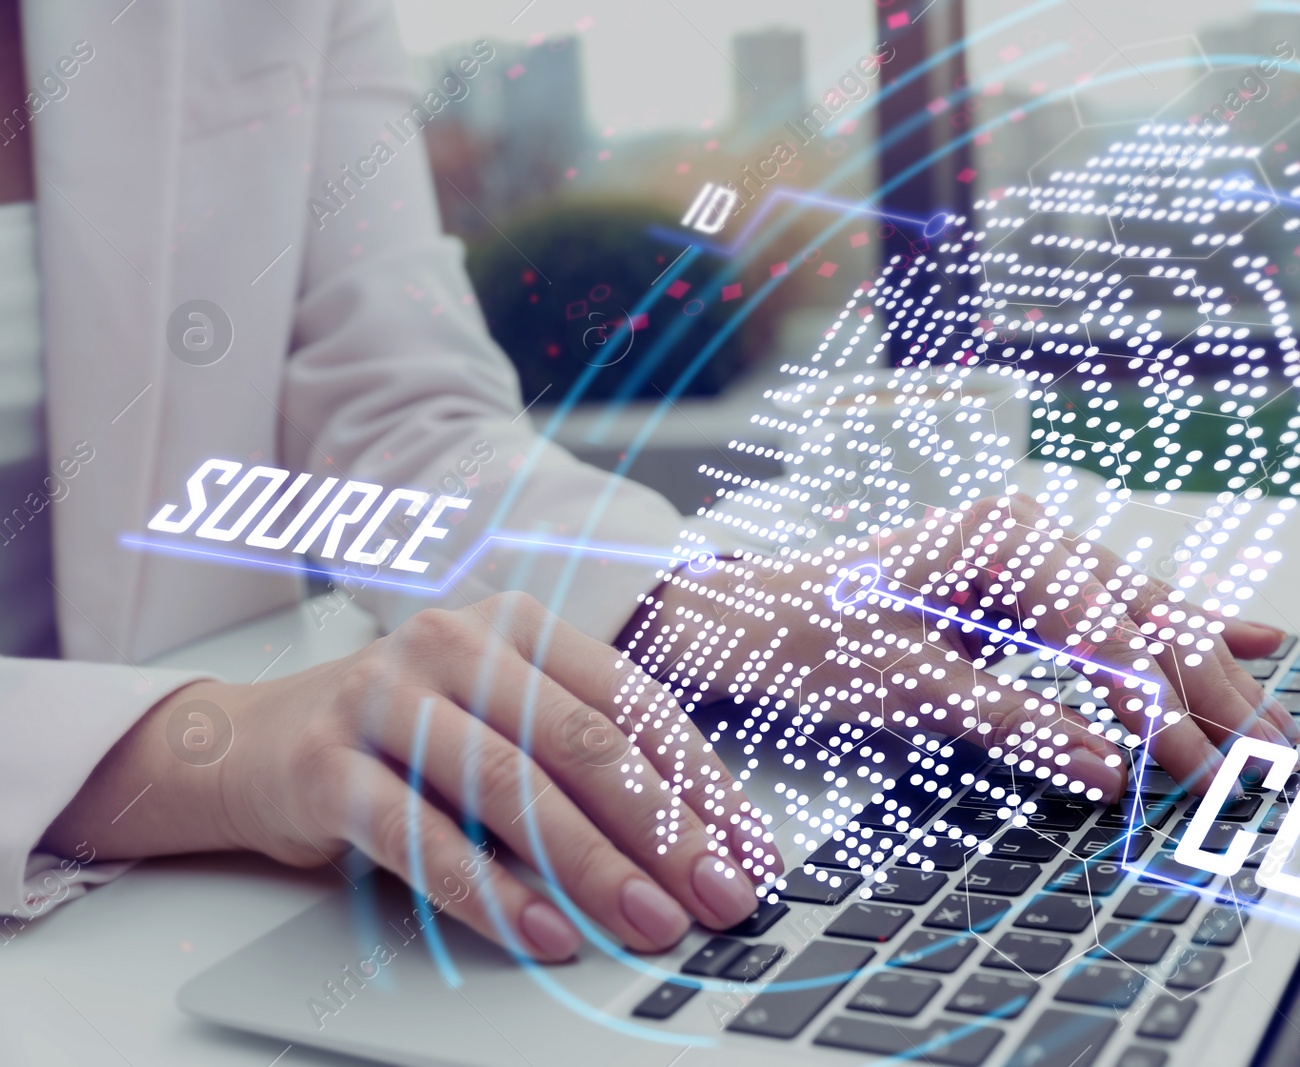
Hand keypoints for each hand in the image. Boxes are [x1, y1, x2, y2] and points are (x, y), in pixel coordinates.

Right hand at [45, 593, 779, 960]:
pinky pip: (423, 837)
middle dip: (663, 830)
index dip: (699, 782)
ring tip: (650, 921)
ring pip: (512, 788)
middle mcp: (457, 644)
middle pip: (582, 743)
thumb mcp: (502, 725)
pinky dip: (492, 893)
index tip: (750, 848)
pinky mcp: (327, 765)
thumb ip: (583, 764)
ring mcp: (386, 697)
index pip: (631, 702)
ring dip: (593, 867)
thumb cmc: (406, 739)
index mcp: (518, 626)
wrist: (251, 742)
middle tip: (719, 895)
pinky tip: (547, 933)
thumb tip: (698, 846)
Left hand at [635, 495, 1295, 799]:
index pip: (1107, 635)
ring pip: (1144, 618)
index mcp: (1003, 541)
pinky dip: (1179, 635)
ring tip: (1277, 725)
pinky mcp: (1027, 587)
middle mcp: (1030, 537)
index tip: (1197, 772)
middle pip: (1144, 620)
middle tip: (1273, 759)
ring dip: (1209, 677)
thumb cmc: (807, 637)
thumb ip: (1017, 723)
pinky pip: (1120, 615)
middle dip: (1211, 693)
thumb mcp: (907, 687)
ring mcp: (1032, 558)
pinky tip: (1245, 639)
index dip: (1158, 710)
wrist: (746, 618)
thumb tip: (1112, 770)